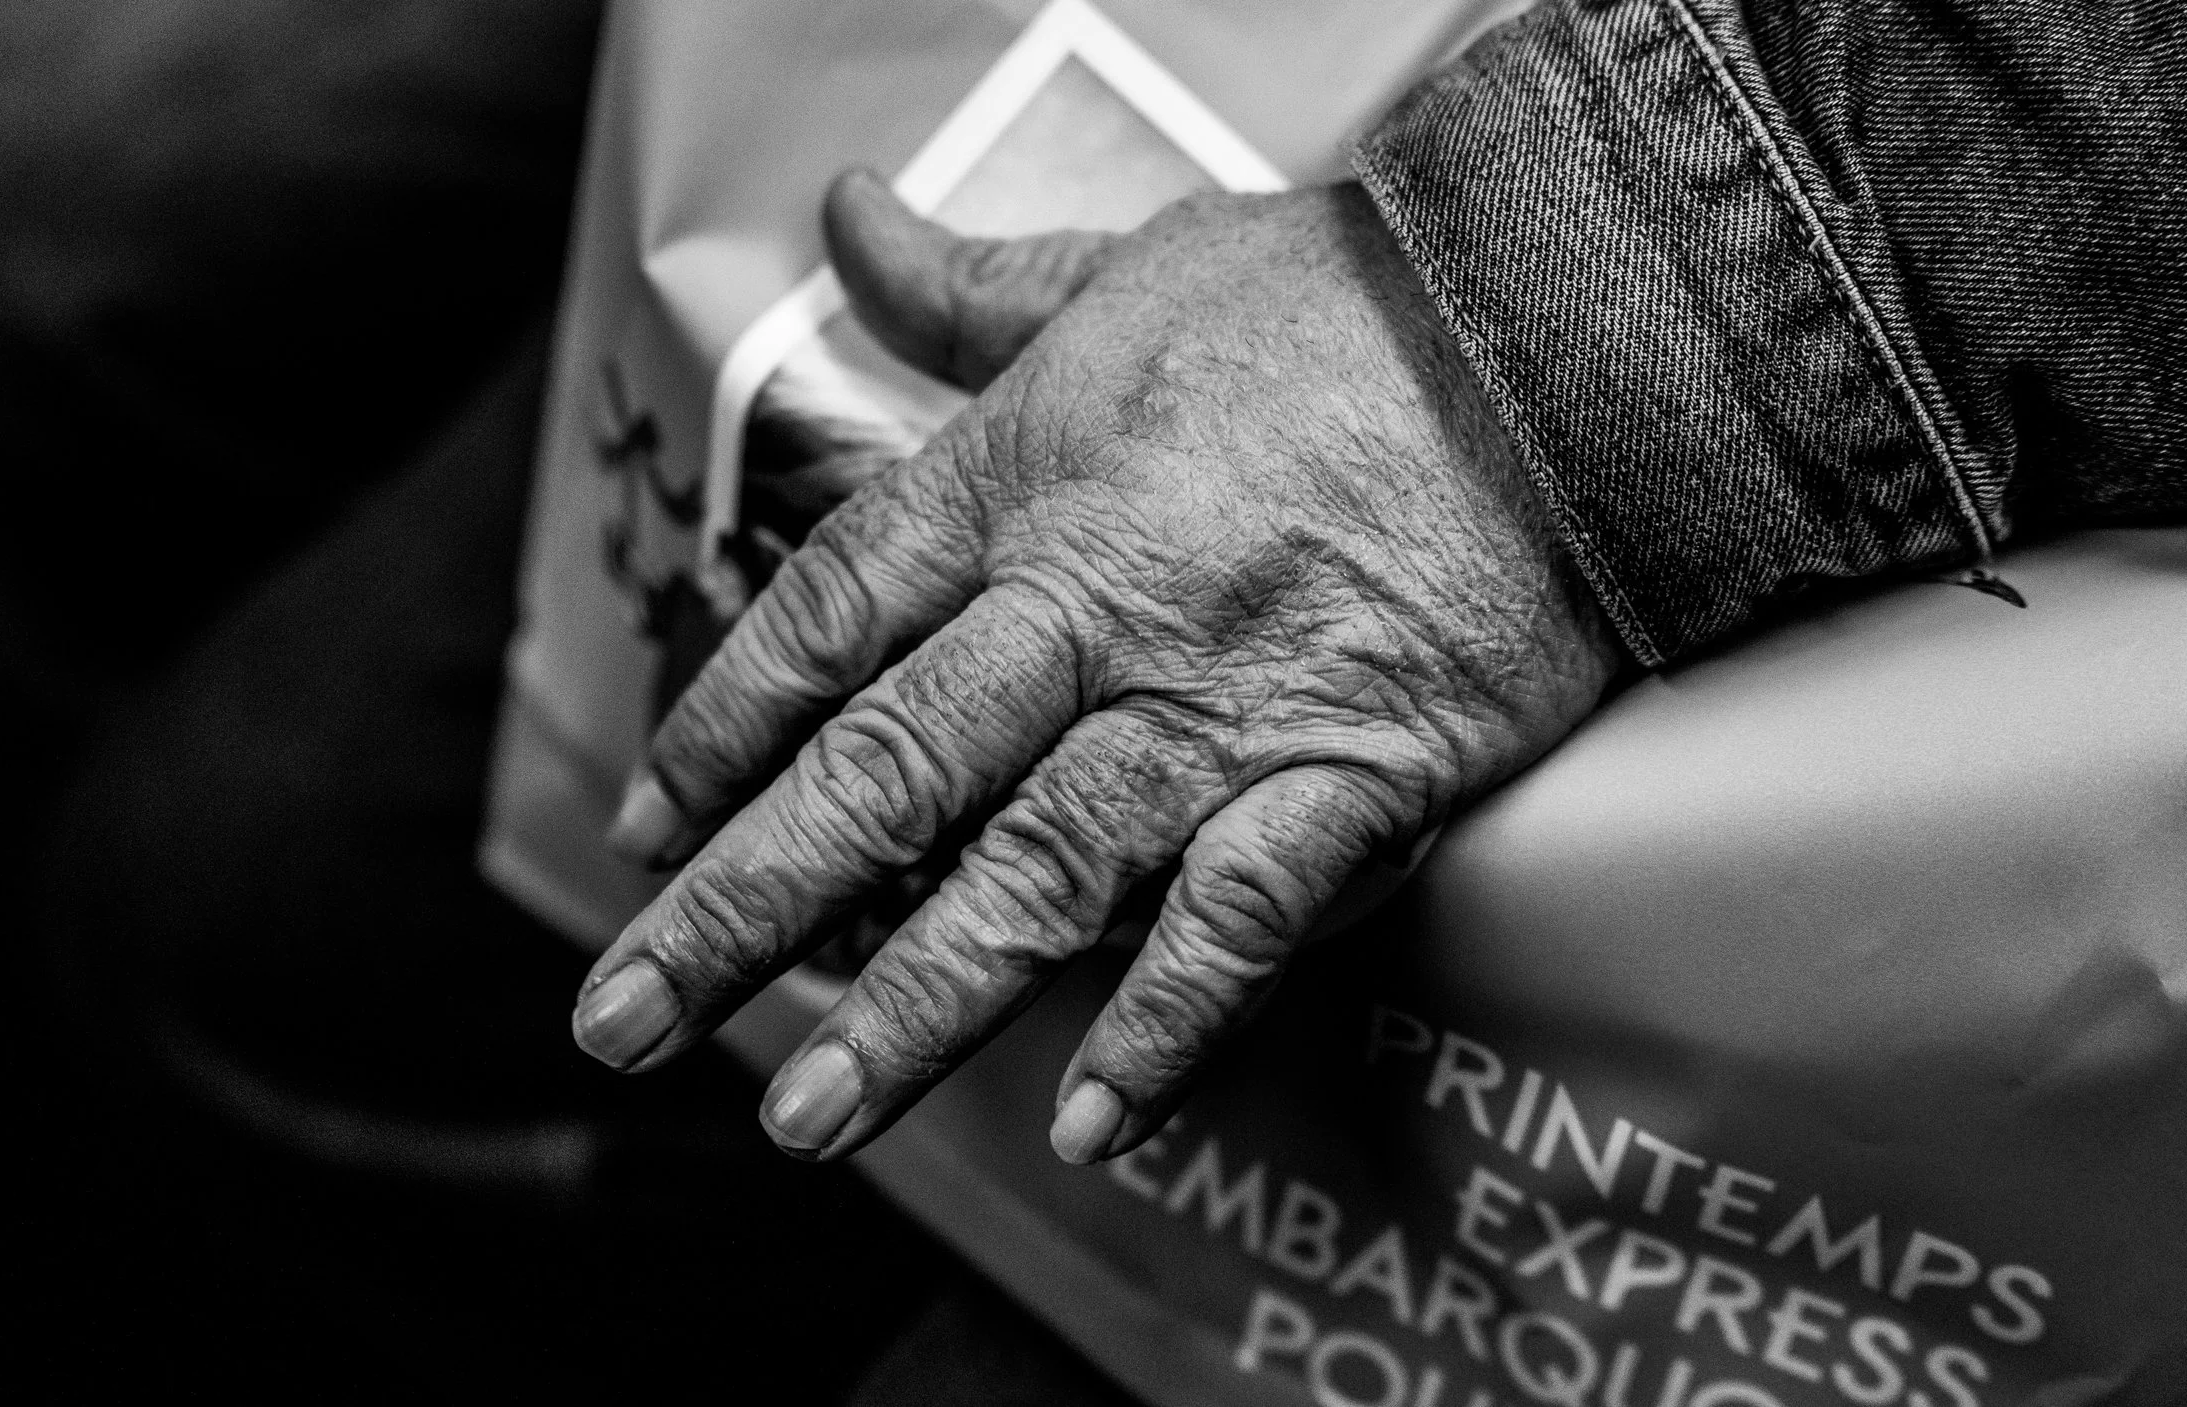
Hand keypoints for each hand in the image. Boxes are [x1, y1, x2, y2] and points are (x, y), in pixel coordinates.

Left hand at [571, 170, 1621, 1163]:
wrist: (1564, 327)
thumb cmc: (1340, 296)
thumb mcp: (1128, 266)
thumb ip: (970, 284)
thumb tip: (846, 214)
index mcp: (1018, 481)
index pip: (823, 627)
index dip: (717, 736)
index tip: (648, 829)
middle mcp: (1086, 604)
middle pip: (880, 772)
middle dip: (739, 908)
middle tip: (622, 1019)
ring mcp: (1215, 700)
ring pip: (1029, 871)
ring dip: (910, 1005)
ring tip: (804, 1115)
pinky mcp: (1350, 766)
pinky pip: (1240, 918)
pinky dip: (1166, 1024)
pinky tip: (1091, 1122)